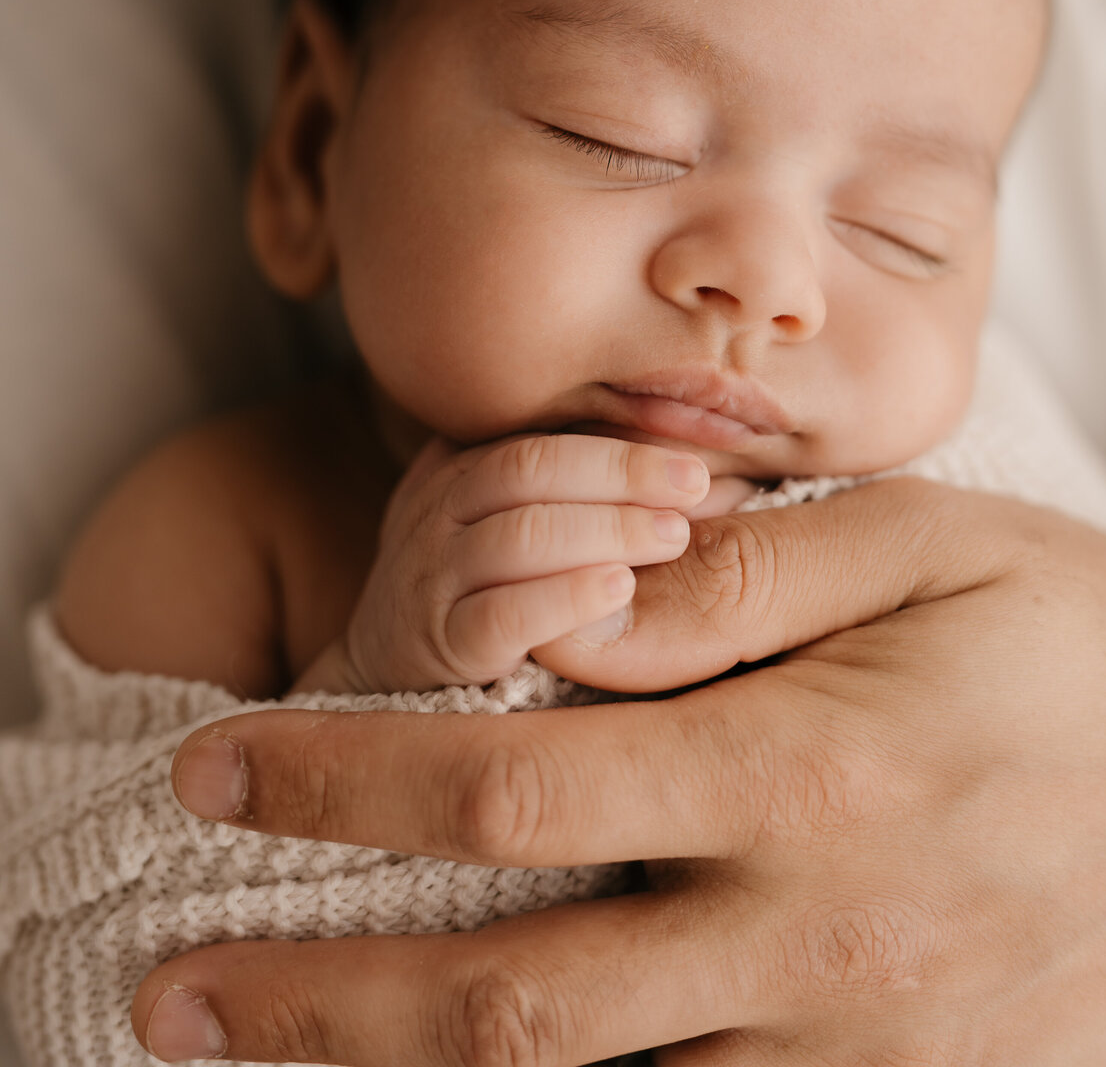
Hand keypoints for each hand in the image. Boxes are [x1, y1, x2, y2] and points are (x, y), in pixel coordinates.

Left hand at [136, 479, 1105, 1065]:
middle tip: (171, 990)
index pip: (519, 781)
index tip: (218, 763)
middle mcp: (814, 939)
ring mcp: (852, 1051)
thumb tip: (566, 610)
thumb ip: (737, 576)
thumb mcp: (922, 540)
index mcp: (810, 771)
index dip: (345, 779)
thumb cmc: (1069, 630)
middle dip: (318, 1004)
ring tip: (267, 1062)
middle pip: (513, 996)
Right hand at [294, 432, 711, 691]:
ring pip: (514, 534)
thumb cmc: (485, 593)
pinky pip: (496, 617)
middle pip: (526, 467)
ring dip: (604, 528)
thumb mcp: (518, 523)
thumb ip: (591, 492)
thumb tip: (716, 477)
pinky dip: (562, 599)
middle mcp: (438, 510)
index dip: (622, 434)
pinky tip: (618, 592)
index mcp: (462, 466)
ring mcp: (429, 578)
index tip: (694, 446)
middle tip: (695, 484)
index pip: (542, 429)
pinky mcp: (436, 649)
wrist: (384, 682)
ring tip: (673, 536)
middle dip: (620, 470)